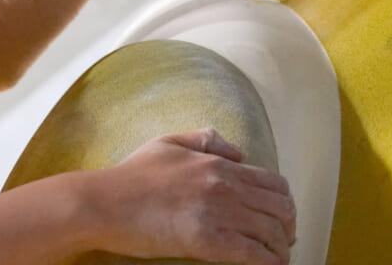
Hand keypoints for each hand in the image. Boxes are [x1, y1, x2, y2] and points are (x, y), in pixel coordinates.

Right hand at [92, 128, 296, 264]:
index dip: (285, 203)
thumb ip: (205, 140)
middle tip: (280, 240)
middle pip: (282, 210)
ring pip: (274, 234)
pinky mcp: (209, 241)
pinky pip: (257, 256)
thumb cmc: (130, 176)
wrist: (104, 203)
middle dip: (288, 227)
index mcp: (216, 163)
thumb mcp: (166, 142)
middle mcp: (224, 186)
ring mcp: (218, 213)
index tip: (279, 217)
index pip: (274, 183)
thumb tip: (239, 153)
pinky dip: (269, 264)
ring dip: (280, 249)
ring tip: (274, 257)